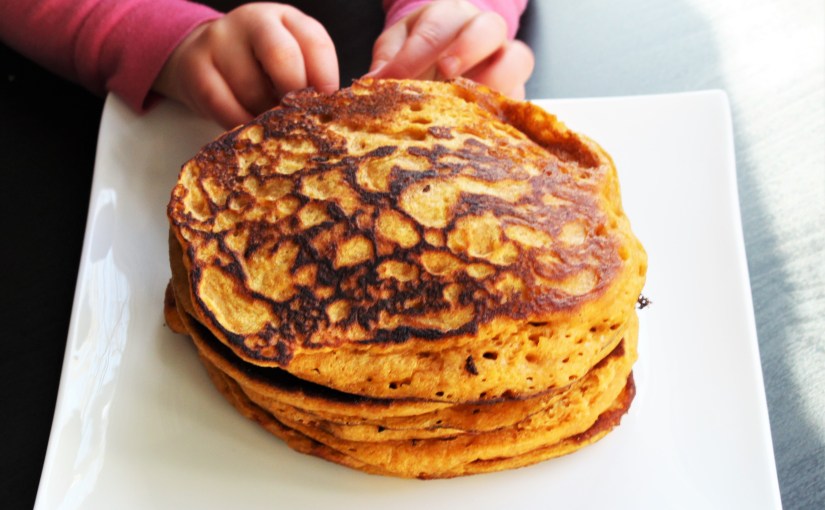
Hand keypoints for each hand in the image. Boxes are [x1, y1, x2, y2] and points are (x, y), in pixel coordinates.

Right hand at [153, 3, 338, 128]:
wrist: (201, 55)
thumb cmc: (257, 67)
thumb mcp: (286, 61)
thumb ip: (307, 79)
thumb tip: (327, 117)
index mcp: (286, 19)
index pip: (315, 42)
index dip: (326, 78)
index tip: (328, 106)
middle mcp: (253, 21)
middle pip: (282, 56)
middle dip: (294, 95)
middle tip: (298, 120)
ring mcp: (220, 39)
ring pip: (251, 87)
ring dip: (265, 116)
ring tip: (272, 127)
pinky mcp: (195, 65)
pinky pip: (222, 103)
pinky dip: (239, 122)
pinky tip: (249, 130)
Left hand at [366, 0, 533, 98]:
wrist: (440, 68)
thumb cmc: (416, 55)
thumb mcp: (395, 50)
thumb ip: (387, 62)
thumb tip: (371, 84)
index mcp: (449, 15)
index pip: (436, 26)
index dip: (415, 52)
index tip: (392, 78)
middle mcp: (482, 32)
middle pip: (489, 28)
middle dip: (466, 49)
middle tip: (445, 72)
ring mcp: (504, 61)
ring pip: (517, 58)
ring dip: (496, 78)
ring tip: (471, 102)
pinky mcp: (514, 93)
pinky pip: (521, 100)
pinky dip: (506, 112)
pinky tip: (483, 127)